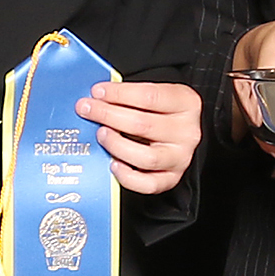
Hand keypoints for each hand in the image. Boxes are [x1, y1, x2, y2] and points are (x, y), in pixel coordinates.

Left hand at [81, 78, 201, 194]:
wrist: (180, 131)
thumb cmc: (161, 111)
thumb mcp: (154, 95)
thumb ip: (130, 95)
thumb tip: (96, 97)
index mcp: (186, 103)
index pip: (149, 97)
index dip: (119, 94)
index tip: (97, 91)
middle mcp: (187, 132)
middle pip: (143, 125)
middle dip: (108, 115)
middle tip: (88, 110)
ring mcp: (180, 157)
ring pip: (145, 157)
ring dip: (116, 144)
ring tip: (101, 134)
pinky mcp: (171, 178)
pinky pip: (148, 184)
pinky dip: (127, 176)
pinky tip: (113, 163)